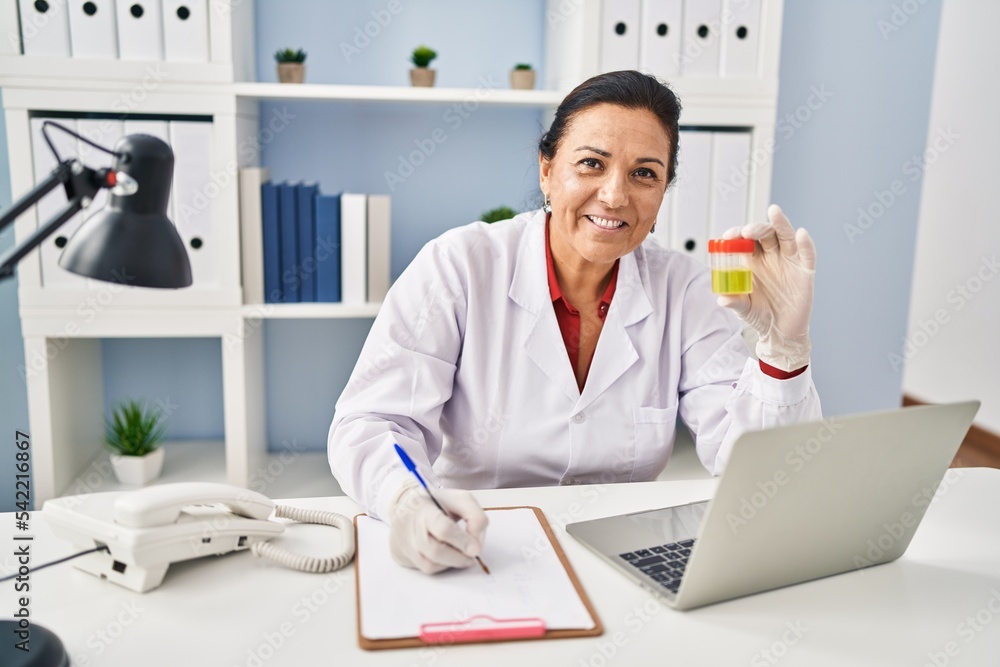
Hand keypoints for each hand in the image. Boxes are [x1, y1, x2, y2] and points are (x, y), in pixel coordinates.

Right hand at [388, 481, 487, 573]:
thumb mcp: (461, 499)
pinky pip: (425, 568)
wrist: (409, 506)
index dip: (462, 541)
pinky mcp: (404, 555)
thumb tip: (476, 544)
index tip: (475, 549)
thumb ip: (475, 517)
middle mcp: (411, 528)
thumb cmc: (438, 503)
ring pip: (430, 565)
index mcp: (425, 508)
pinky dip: (441, 566)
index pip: (443, 529)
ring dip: (451, 563)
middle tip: (472, 555)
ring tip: (462, 554)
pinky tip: (448, 556)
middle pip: (435, 551)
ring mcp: (405, 543)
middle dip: (459, 557)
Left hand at [717, 204, 815, 371]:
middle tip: (748, 231)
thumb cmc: (759, 316)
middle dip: (756, 229)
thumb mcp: (744, 309)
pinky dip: (805, 243)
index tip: (728, 236)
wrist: (781, 331)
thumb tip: (722, 299)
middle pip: (764, 234)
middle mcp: (770, 256)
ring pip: (785, 236)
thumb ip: (735, 302)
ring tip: (774, 211)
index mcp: (752, 261)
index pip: (744, 240)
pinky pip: (807, 253)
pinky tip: (801, 234)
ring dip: (780, 223)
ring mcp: (788, 261)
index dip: (737, 234)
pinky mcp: (805, 270)